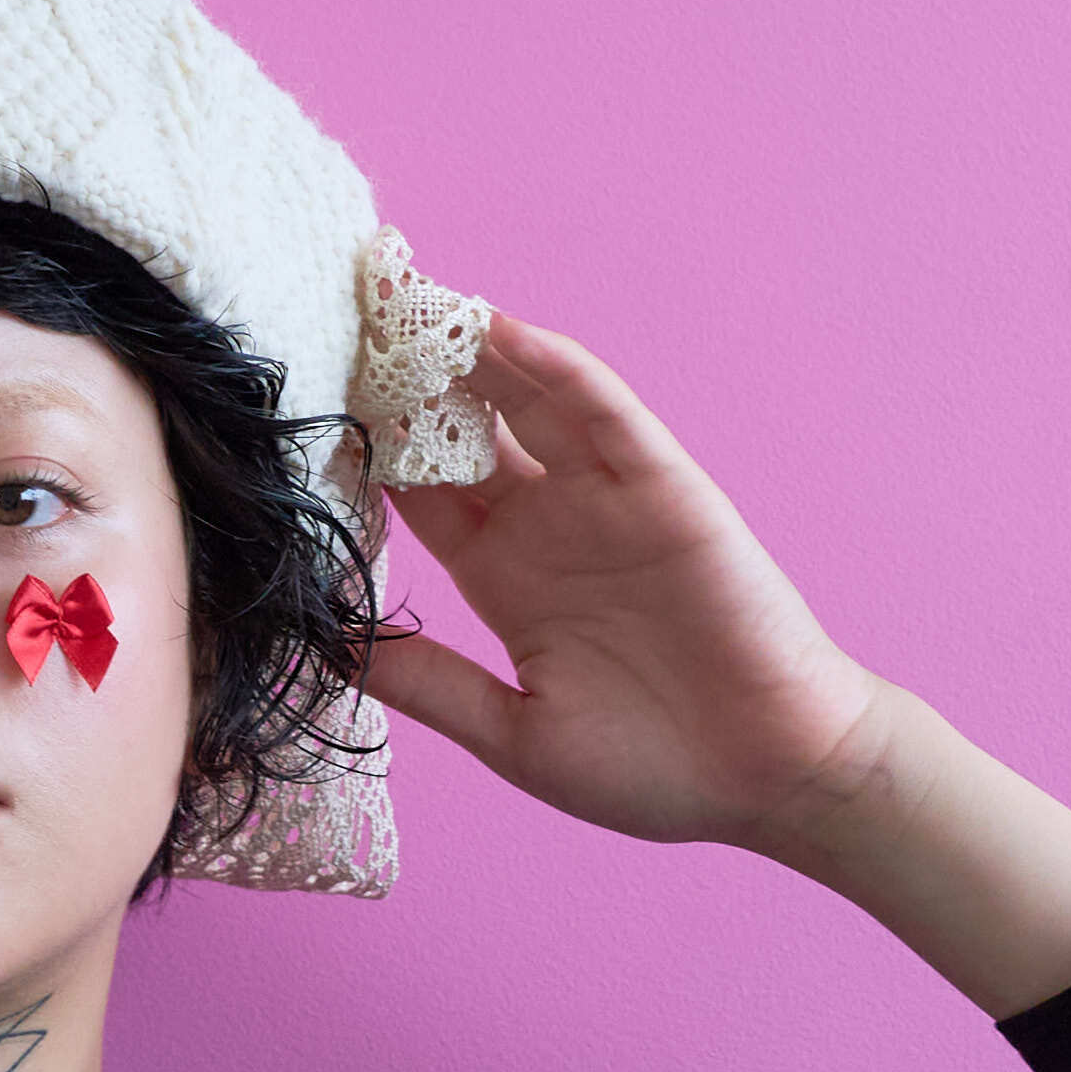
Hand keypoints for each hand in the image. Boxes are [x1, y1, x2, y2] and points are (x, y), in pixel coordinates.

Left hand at [368, 309, 885, 849]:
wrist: (771, 779)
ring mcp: (606, 500)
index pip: (417, 493)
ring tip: (402, 292)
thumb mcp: (515, 733)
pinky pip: (606, 414)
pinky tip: (503, 331)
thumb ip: (429, 684)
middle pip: (462, 428)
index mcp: (504, 578)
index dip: (364, 446)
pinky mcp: (666, 490)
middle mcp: (548, 525)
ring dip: (469, 347)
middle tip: (341, 310)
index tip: (299, 401)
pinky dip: (557, 368)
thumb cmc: (654, 770)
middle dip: (406, 374)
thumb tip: (329, 652)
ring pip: (525, 400)